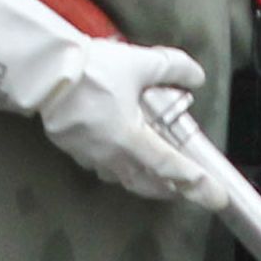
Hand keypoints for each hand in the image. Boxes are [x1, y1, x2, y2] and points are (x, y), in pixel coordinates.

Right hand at [42, 39, 224, 207]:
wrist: (43, 73)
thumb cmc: (91, 69)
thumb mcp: (139, 62)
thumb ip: (172, 68)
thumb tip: (195, 76)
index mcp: (130, 137)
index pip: (170, 166)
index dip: (196, 182)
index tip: (216, 198)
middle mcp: (111, 154)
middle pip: (148, 183)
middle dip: (172, 190)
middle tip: (190, 190)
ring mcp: (91, 156)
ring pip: (125, 180)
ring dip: (148, 182)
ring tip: (161, 178)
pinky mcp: (75, 150)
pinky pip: (104, 169)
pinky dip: (122, 170)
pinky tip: (124, 159)